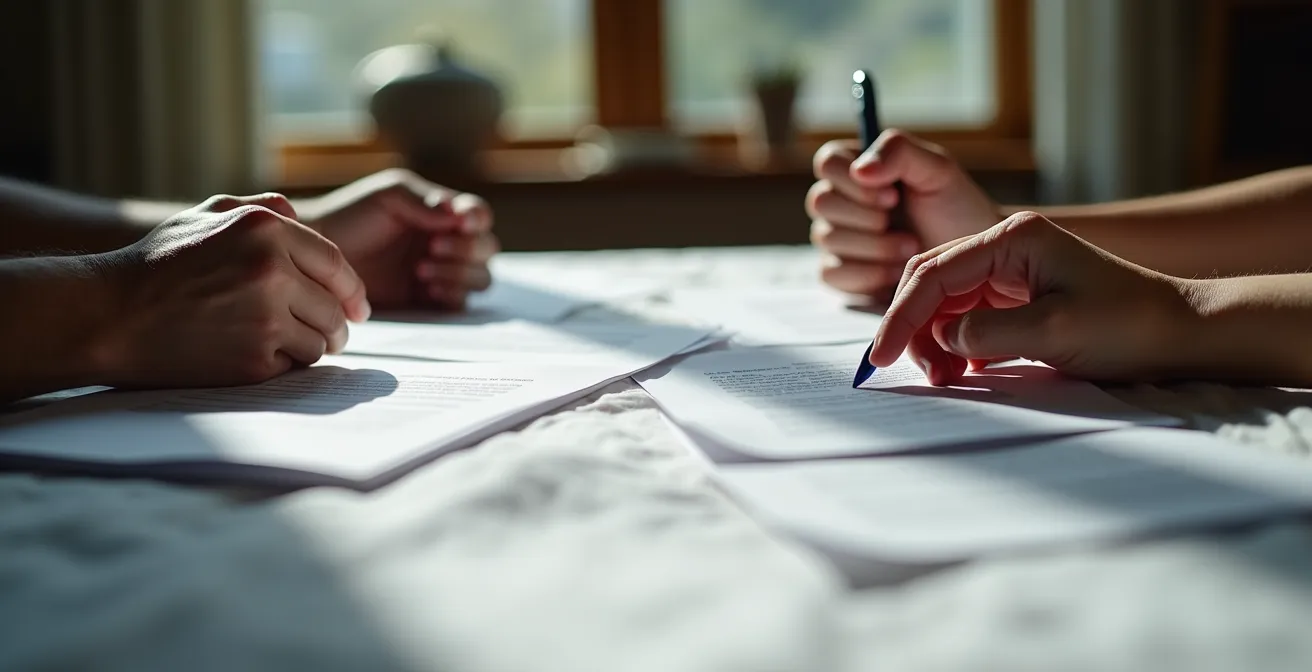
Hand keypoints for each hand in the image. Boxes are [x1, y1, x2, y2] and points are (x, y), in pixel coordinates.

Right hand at [101, 194, 367, 387]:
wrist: (109, 316)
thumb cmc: (157, 265)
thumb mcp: (204, 217)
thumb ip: (259, 208)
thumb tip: (300, 215)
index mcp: (264, 229)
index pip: (335, 263)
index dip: (352, 289)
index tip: (358, 307)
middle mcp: (271, 270)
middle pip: (334, 308)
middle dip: (336, 325)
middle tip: (333, 334)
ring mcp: (264, 318)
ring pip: (320, 341)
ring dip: (311, 346)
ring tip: (289, 343)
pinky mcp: (253, 360)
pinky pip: (293, 367)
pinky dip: (282, 365)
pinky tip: (255, 354)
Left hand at [299, 169, 497, 309]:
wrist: (317, 255)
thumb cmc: (350, 216)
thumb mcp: (389, 196)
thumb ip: (426, 201)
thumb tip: (458, 215)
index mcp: (443, 214)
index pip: (479, 215)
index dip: (478, 219)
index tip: (462, 222)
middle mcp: (448, 244)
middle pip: (487, 249)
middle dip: (467, 249)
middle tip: (432, 248)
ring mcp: (441, 274)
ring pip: (480, 278)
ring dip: (459, 273)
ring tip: (421, 270)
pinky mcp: (429, 302)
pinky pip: (459, 303)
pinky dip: (451, 294)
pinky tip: (426, 288)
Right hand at [807, 131, 1001, 295]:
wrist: (970, 259)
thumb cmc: (955, 209)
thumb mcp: (938, 169)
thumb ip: (900, 152)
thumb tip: (860, 169)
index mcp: (859, 167)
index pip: (827, 161)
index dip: (854, 181)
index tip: (893, 195)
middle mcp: (840, 200)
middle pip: (820, 201)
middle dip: (867, 217)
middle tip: (906, 225)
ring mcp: (836, 239)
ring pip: (826, 238)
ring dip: (875, 246)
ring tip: (911, 247)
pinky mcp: (839, 275)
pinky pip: (831, 273)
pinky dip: (866, 274)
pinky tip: (896, 271)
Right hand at [869, 212, 1198, 384]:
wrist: (1184, 333)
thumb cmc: (1129, 326)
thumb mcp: (1053, 332)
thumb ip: (986, 333)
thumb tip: (943, 338)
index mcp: (1013, 239)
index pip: (934, 273)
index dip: (901, 317)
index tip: (880, 358)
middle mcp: (1008, 246)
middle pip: (932, 281)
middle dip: (913, 326)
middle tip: (913, 373)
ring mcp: (1014, 269)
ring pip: (947, 301)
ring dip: (936, 340)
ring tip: (947, 379)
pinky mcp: (1021, 295)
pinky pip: (970, 315)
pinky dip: (958, 344)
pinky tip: (966, 371)